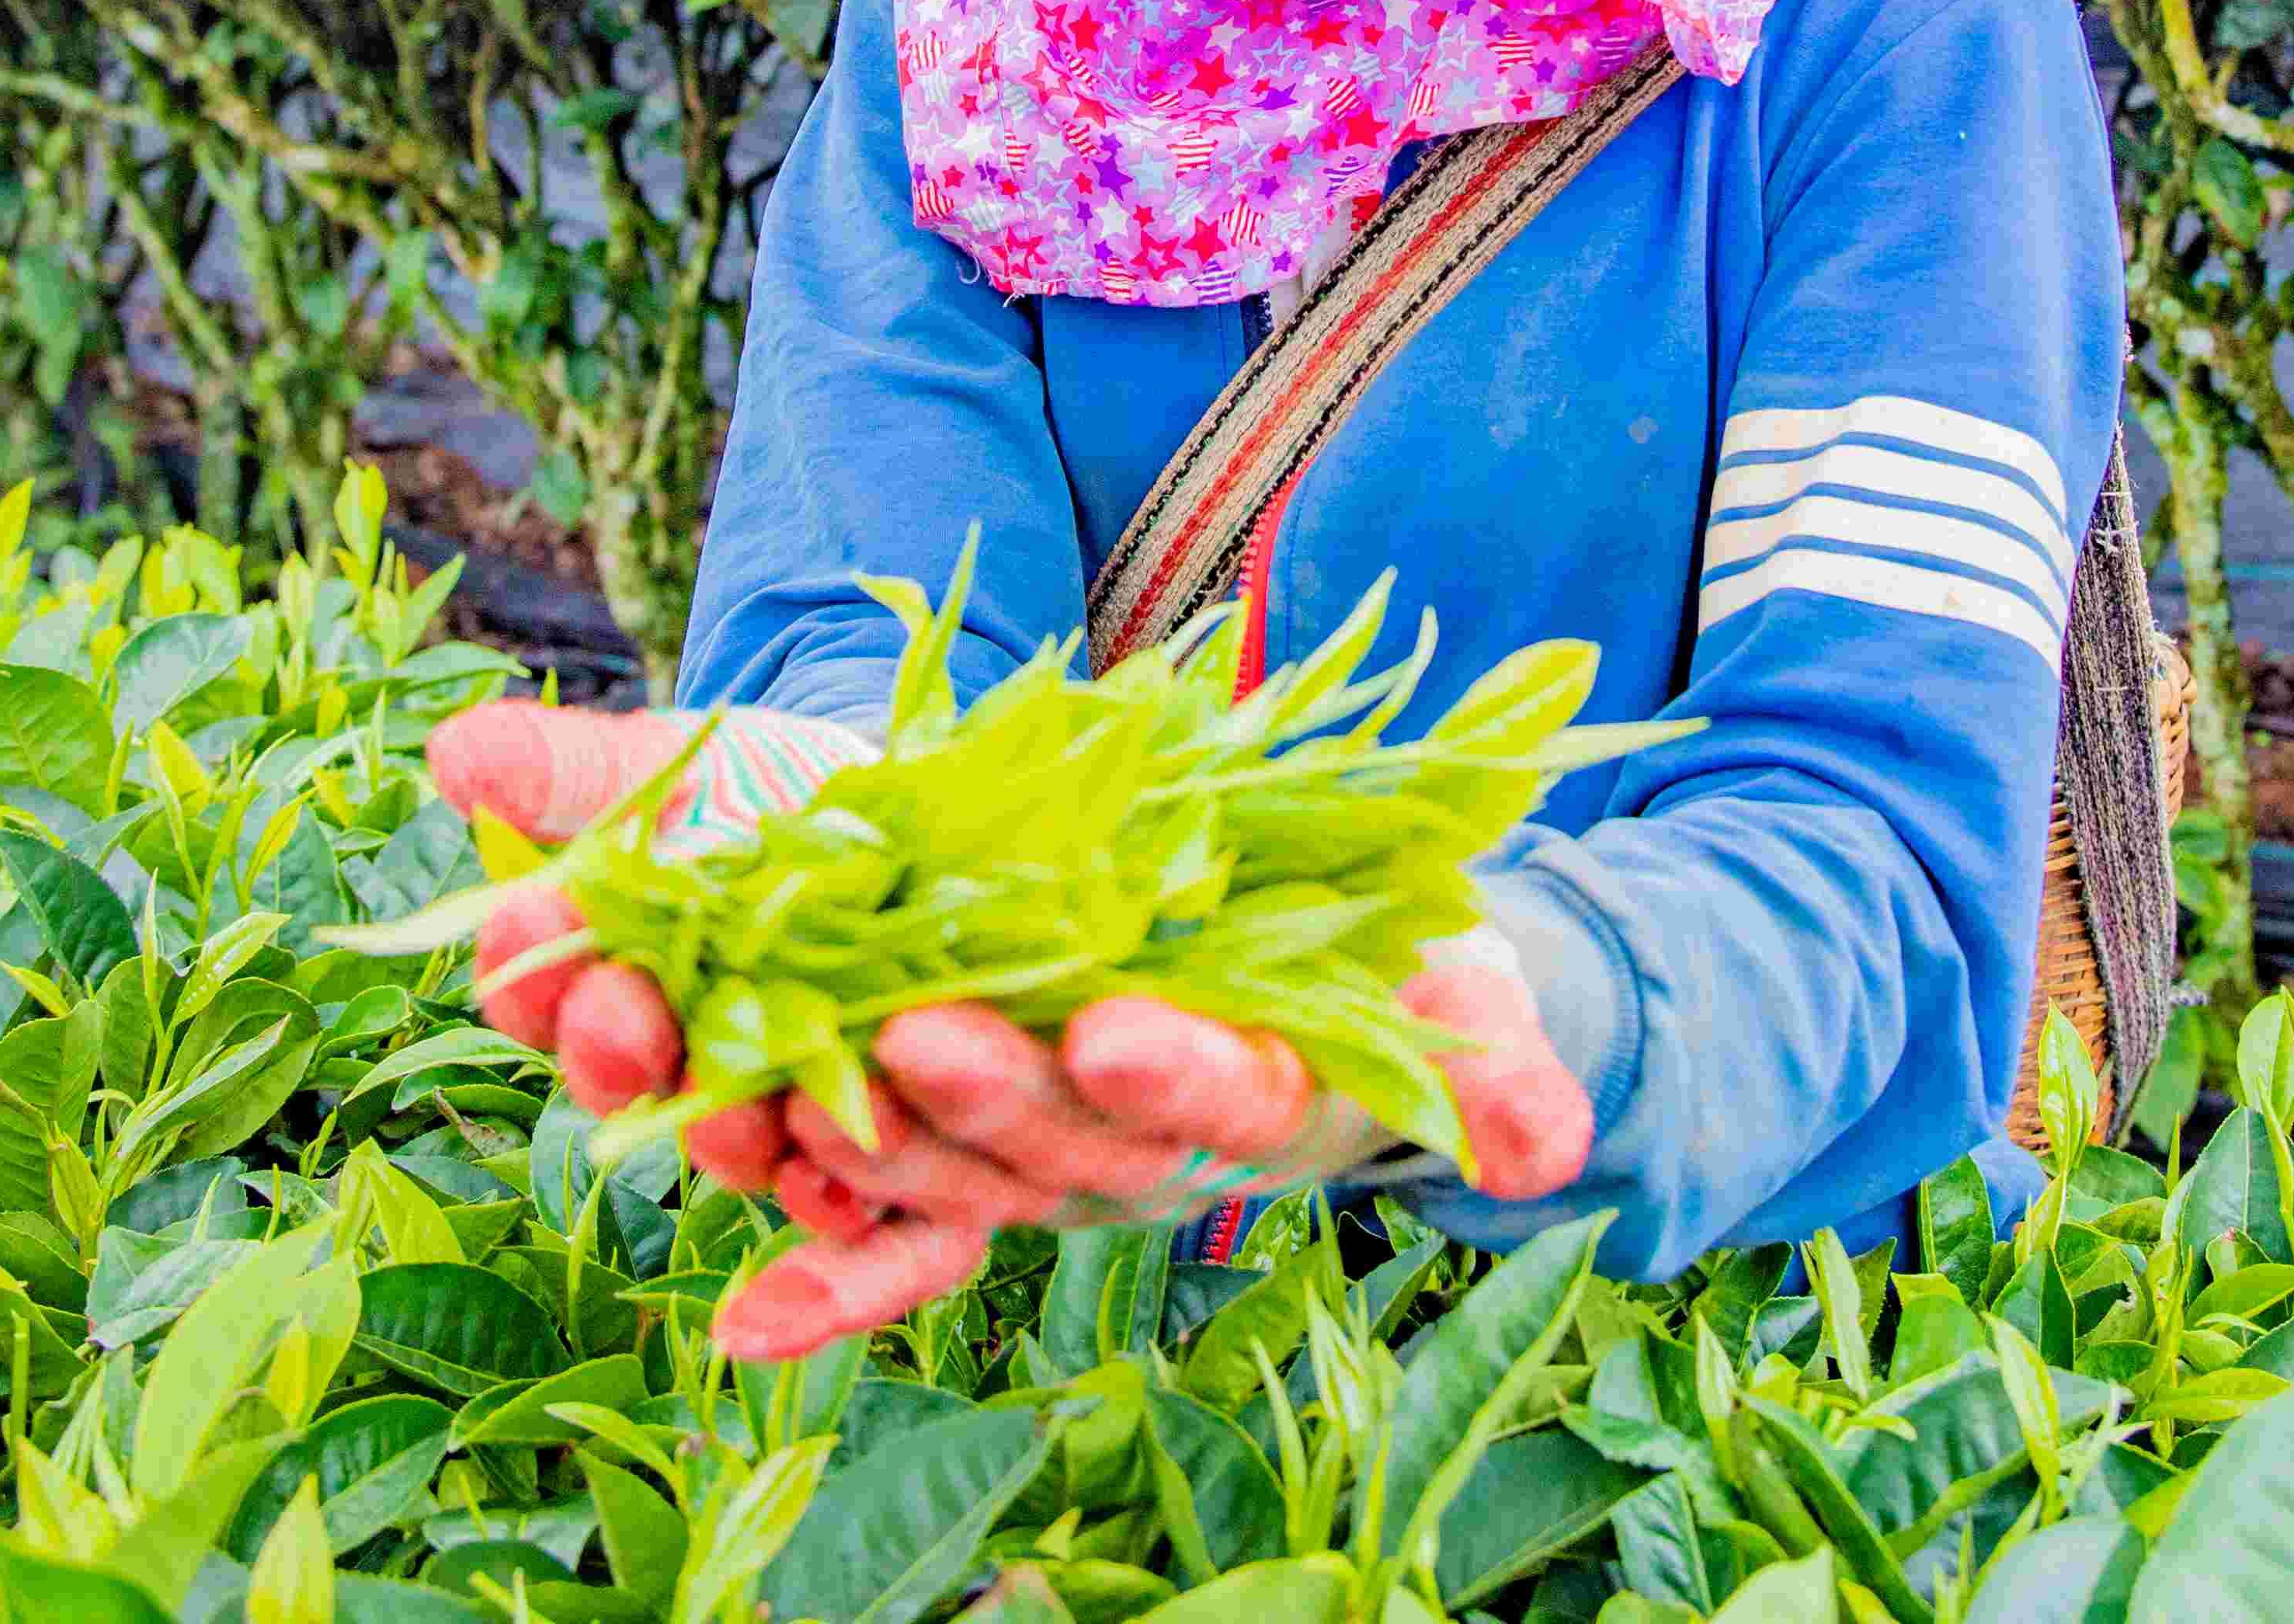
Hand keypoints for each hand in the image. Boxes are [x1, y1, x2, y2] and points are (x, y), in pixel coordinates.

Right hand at [423, 698, 862, 1210]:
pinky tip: (846, 1173)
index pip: (543, 1000)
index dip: (525, 971)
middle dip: (615, 1048)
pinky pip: (854, 1201)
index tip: (521, 919)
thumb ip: (569, 771)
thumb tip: (457, 755)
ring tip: (757, 1101)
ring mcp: (782, 1110)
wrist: (899, 811)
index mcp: (610, 986)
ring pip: (743, 1146)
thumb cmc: (759, 790)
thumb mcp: (670, 764)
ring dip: (737, 1133)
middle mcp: (685, 1067)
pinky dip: (843, 1203)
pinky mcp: (888, 1134)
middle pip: (633, 1084)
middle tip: (620, 1013)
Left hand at [706, 928, 1591, 1362]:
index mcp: (1262, 1097)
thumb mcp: (1470, 1000)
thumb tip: (1549, 1152)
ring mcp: (1049, 1153)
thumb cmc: (1406, 974)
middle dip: (990, 1090)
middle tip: (918, 1032)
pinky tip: (745, 1320)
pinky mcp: (970, 1144)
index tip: (1119, 1031)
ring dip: (870, 1149)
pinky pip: (887, 1232)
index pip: (1224, 1092)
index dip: (1175, 1072)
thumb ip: (1499, 1072)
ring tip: (783, 1097)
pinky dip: (821, 1276)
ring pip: (955, 1166)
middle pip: (1062, 1131)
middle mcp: (1144, 1147)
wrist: (1325, 976)